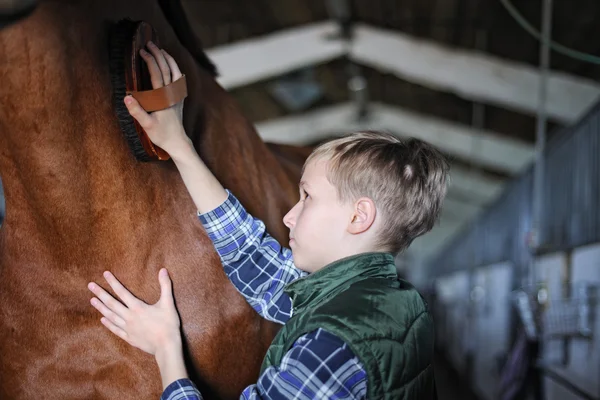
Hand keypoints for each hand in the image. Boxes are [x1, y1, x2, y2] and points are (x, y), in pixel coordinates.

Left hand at [88, 268, 181, 356]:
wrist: (166, 346)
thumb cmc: (168, 324)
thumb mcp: (168, 303)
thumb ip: (165, 286)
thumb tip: (163, 270)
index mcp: (138, 308)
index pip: (122, 292)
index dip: (113, 282)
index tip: (105, 274)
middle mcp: (129, 317)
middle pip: (112, 303)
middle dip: (100, 293)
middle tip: (90, 285)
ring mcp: (128, 328)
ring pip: (111, 316)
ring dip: (100, 307)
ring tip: (92, 300)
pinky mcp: (129, 338)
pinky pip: (116, 330)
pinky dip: (108, 324)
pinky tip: (102, 319)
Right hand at [124, 41, 190, 155]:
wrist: (178, 142)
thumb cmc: (161, 135)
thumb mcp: (147, 125)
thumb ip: (137, 111)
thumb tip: (127, 97)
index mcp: (163, 98)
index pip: (157, 74)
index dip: (150, 61)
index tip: (142, 51)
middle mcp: (172, 94)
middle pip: (167, 69)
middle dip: (158, 54)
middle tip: (149, 43)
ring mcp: (177, 96)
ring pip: (176, 73)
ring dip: (169, 60)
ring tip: (161, 50)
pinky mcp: (179, 99)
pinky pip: (179, 81)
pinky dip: (176, 71)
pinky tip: (175, 68)